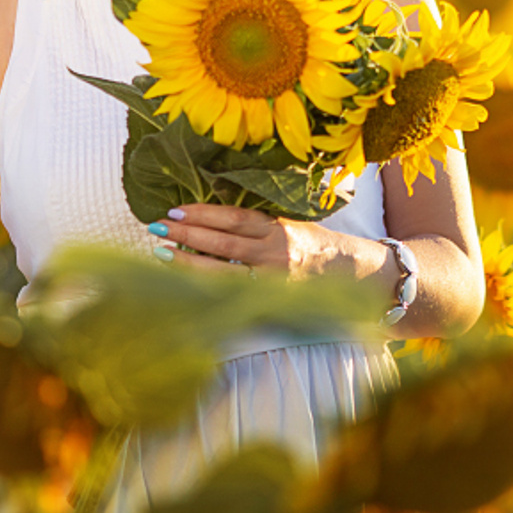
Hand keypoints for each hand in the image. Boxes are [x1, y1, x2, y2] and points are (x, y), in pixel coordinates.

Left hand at [148, 204, 393, 292]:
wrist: (356, 277)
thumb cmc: (319, 247)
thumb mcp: (293, 225)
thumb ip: (259, 225)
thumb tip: (211, 220)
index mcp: (280, 228)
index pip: (234, 219)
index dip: (203, 214)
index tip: (175, 210)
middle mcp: (276, 253)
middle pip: (223, 244)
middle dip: (187, 235)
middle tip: (156, 228)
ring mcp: (272, 281)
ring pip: (222, 272)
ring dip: (189, 262)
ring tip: (161, 254)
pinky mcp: (271, 302)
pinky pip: (232, 295)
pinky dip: (206, 288)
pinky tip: (185, 285)